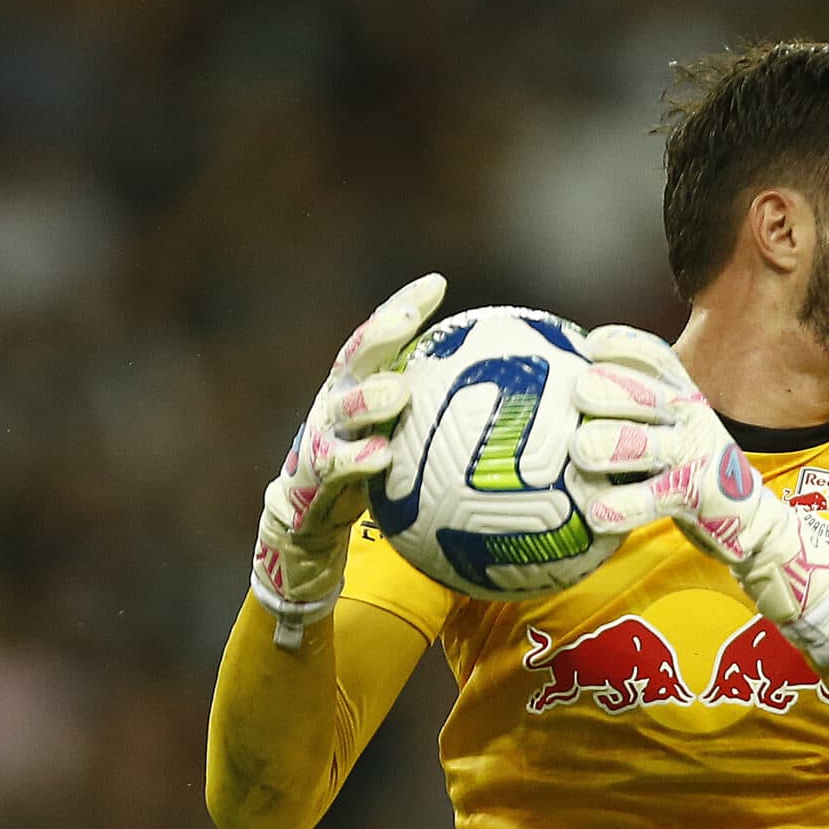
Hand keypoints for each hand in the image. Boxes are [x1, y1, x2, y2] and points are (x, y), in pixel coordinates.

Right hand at [252, 273, 447, 647]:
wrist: (306, 544)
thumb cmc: (371, 495)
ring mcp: (311, 447)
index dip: (404, 309)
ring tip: (397, 391)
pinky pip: (328, 471)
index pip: (380, 342)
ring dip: (366, 398)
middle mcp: (330, 411)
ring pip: (336, 412)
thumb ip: (446, 434)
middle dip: (379, 334)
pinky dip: (353, 460)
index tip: (439, 283)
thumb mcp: (411, 458)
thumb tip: (526, 421)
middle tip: (410, 318)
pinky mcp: (301, 486)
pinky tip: (382, 457)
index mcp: (355, 394)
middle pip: (352, 361)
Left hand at [568, 324, 828, 667]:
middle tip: (579, 394)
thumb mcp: (676, 423)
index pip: (654, 357)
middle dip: (606, 390)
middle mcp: (688, 416)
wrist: (749, 516)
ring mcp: (692, 454)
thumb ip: (638, 402)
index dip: (621, 346)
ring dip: (607, 444)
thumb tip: (572, 381)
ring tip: (581, 451)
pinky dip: (620, 506)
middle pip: (642, 393)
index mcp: (682, 393)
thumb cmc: (693, 464)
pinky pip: (651, 497)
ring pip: (641, 443)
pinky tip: (597, 512)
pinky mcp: (692, 494)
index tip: (590, 347)